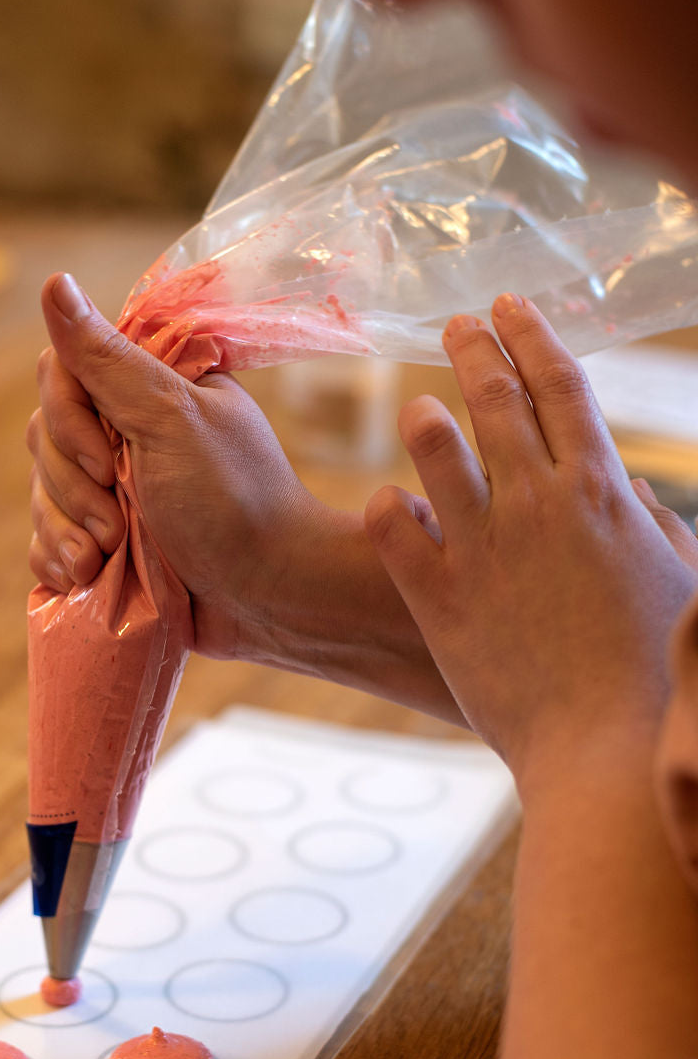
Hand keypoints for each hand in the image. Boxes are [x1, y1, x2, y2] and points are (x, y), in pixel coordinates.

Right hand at [27, 272, 321, 661]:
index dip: (69, 423)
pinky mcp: (104, 544)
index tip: (109, 463)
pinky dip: (56, 561)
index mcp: (146, 389)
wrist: (268, 594)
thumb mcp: (171, 419)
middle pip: (43, 438)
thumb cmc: (233, 500)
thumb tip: (53, 282)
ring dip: (64, 532)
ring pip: (42, 495)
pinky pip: (46, 542)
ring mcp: (113, 492)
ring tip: (104, 560)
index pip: (61, 377)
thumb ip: (107, 359)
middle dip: (73, 490)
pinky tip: (81, 577)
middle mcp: (125, 433)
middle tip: (117, 525)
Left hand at [365, 293, 697, 791]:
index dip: (533, 336)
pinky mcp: (438, 597)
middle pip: (494, 396)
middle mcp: (535, 502)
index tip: (512, 309)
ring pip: (433, 447)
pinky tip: (389, 507)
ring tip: (419, 410)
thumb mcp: (675, 582)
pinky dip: (388, 508)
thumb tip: (627, 488)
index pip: (560, 384)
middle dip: (473, 348)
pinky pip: (392, 527)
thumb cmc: (656, 674)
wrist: (605, 749)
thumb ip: (651, 526)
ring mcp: (481, 547)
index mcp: (599, 490)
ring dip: (424, 419)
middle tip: (457, 325)